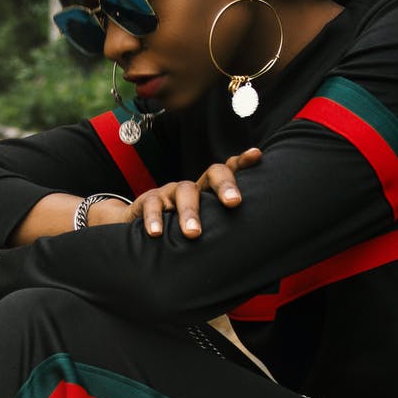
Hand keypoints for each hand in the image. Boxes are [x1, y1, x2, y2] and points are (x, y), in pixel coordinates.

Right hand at [129, 147, 262, 237]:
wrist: (141, 233)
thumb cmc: (181, 234)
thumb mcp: (204, 228)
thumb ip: (222, 230)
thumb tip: (251, 243)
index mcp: (211, 192)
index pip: (229, 172)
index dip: (242, 162)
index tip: (256, 155)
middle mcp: (194, 187)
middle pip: (213, 174)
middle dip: (225, 186)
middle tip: (233, 203)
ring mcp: (171, 192)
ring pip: (184, 192)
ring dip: (189, 212)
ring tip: (193, 234)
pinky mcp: (149, 201)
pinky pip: (153, 206)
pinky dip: (154, 219)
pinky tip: (156, 233)